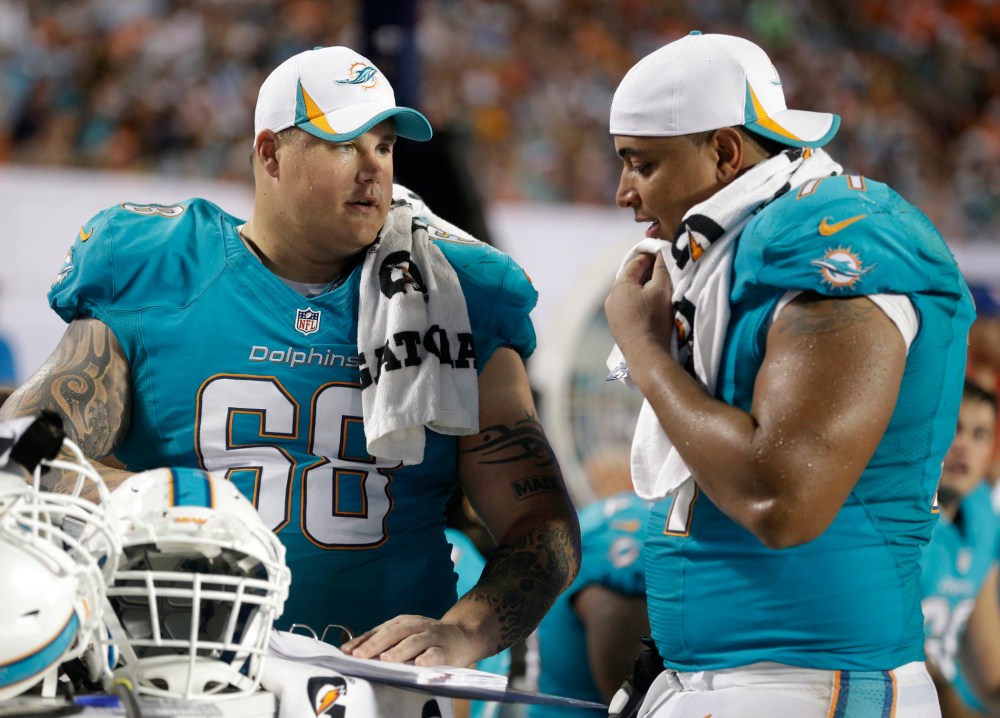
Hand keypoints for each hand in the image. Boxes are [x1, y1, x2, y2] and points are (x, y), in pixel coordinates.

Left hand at [341, 614, 482, 667]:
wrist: (462, 636)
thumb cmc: (427, 638)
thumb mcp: (405, 634)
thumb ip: (382, 640)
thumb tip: (351, 649)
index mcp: (403, 622)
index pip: (380, 630)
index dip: (364, 640)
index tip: (348, 651)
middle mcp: (416, 626)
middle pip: (394, 633)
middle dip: (376, 644)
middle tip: (361, 655)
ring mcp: (432, 636)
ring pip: (415, 641)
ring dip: (400, 650)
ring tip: (387, 658)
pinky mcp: (446, 648)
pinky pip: (436, 653)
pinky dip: (428, 657)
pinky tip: (420, 663)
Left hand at [605, 250, 673, 357]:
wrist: (645, 353)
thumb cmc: (654, 319)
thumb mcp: (661, 290)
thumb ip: (661, 269)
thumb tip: (661, 254)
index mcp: (620, 285)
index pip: (635, 263)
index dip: (650, 256)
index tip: (662, 254)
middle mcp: (611, 296)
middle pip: (629, 277)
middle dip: (645, 272)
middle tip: (661, 269)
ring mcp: (611, 312)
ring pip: (627, 292)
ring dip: (640, 287)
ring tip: (656, 287)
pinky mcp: (615, 324)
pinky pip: (625, 304)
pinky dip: (636, 299)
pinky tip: (647, 304)